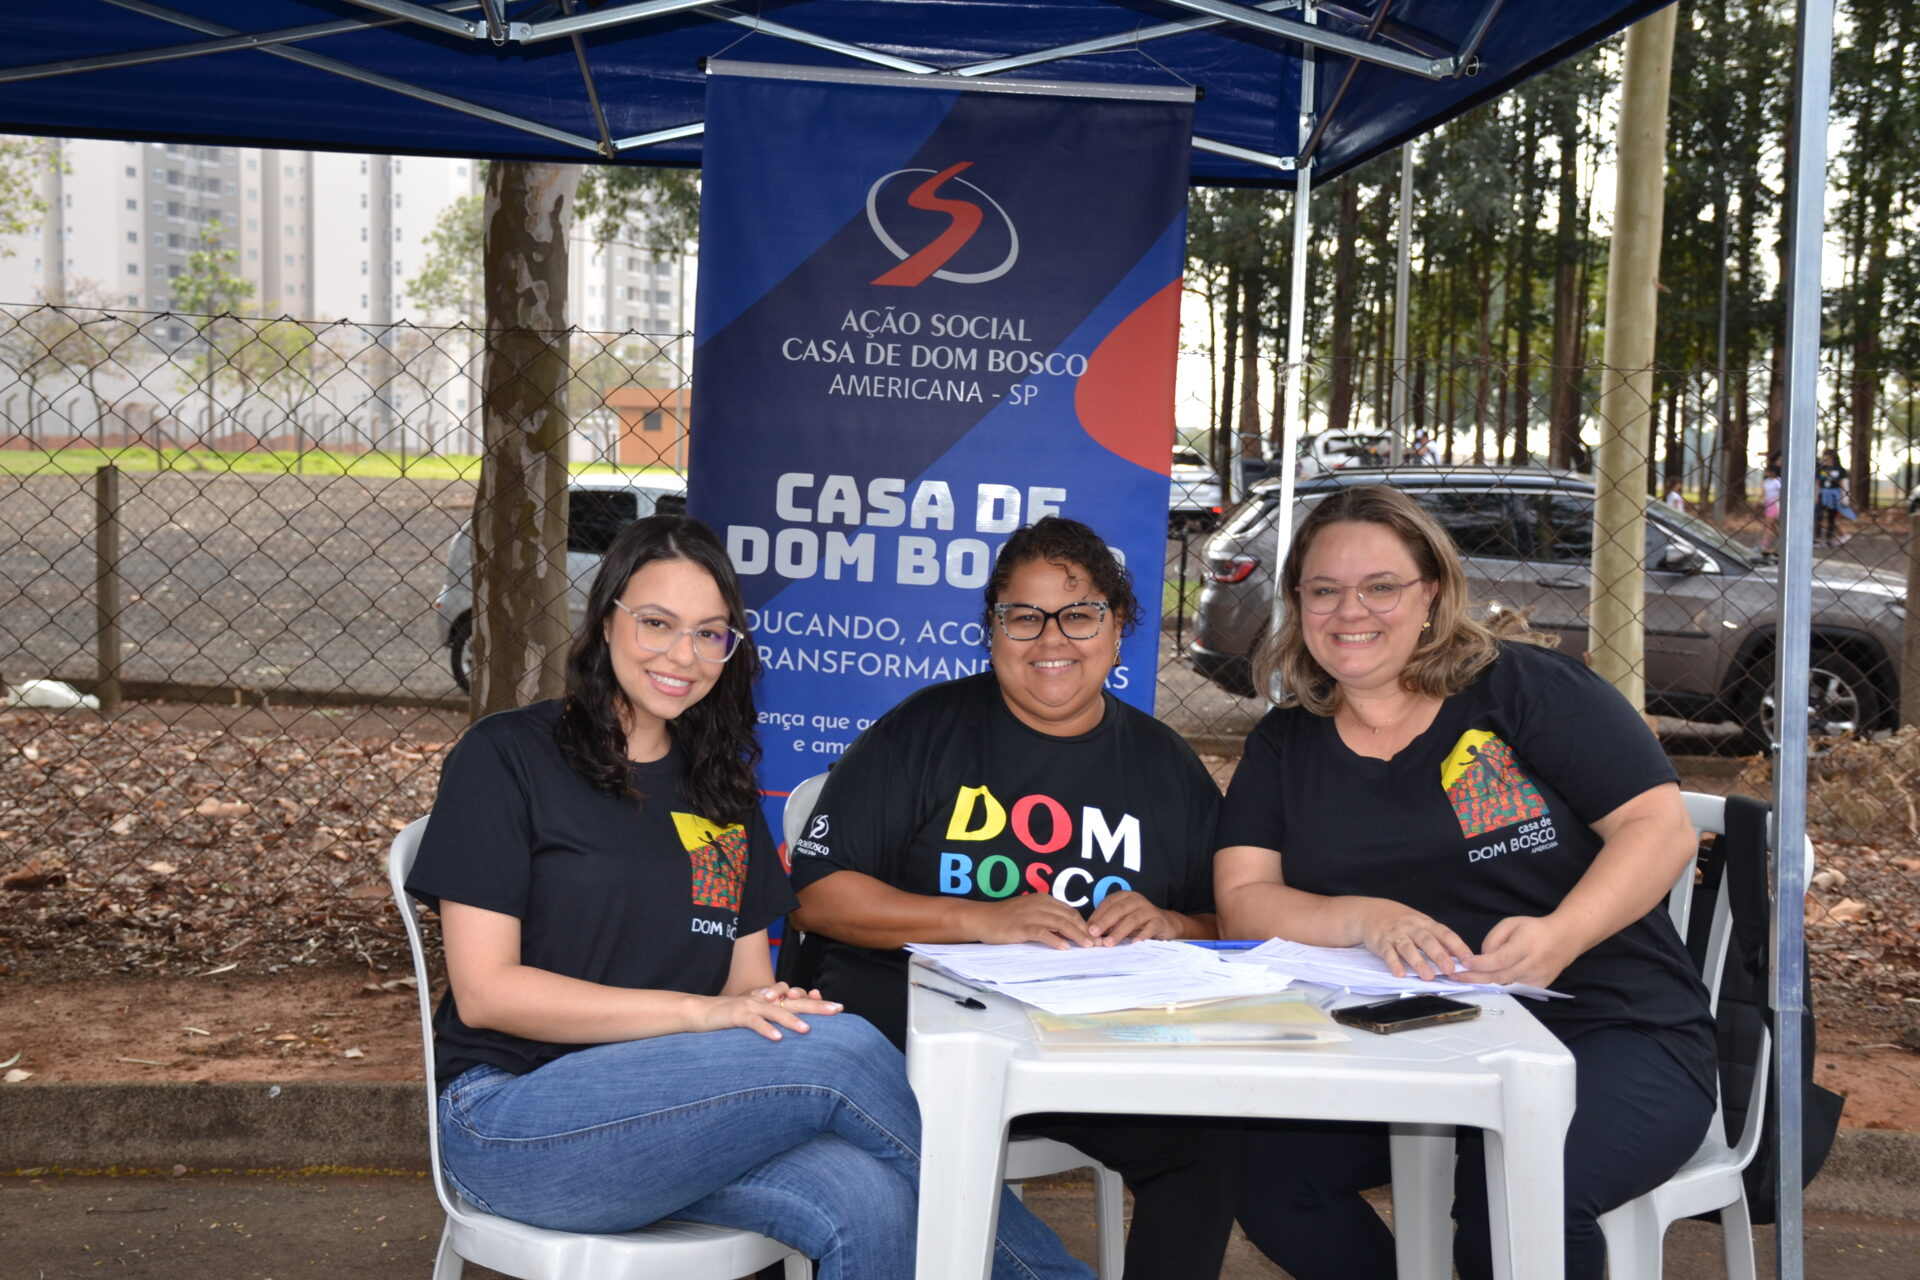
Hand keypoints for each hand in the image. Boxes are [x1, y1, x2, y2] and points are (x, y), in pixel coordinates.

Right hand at [695, 983, 841, 1041]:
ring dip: (792, 1020)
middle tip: (838, 1009)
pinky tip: (777, 1038)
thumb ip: (773, 1018)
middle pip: (794, 1001)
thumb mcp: (755, 1015)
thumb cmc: (730, 1016)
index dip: (817, 1002)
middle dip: (817, 1006)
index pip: (798, 998)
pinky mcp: (737, 1015)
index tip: (837, 1008)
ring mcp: (751, 1005)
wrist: (701, 1011)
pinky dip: (766, 1029)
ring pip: (776, 1011)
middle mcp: (764, 998)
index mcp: (770, 999)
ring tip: (808, 1029)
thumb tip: (792, 1031)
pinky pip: (754, 1022)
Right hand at [963, 894, 1095, 948]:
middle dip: (1085, 930)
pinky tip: (1064, 947)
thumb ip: (1047, 918)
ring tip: (1088, 946)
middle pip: (1069, 917)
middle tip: (1098, 944)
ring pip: (1060, 923)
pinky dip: (1055, 940)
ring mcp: (1030, 914)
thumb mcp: (1030, 913)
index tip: (1095, 937)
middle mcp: (1039, 904)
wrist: (982, 919)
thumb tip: (1068, 932)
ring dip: (1076, 935)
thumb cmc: (1006, 919)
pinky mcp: (1022, 926)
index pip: (1070, 911)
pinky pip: (1042, 932)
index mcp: (1043, 899)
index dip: (1084, 924)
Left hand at [1086, 891, 1181, 944]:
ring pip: (1132, 919)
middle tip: (1093, 933)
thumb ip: (1107, 923)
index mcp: (1124, 896)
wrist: (1164, 923)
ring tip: (1109, 943)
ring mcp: (1148, 909)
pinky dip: (1141, 935)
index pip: (1107, 904)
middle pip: (1118, 909)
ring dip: (1119, 931)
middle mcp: (1135, 900)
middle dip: (1104, 922)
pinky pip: (1150, 927)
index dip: (1096, 916)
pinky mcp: (1158, 921)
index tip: (1087, 929)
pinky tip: (1133, 942)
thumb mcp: (1121, 919)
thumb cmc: (1137, 922)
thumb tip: (1089, 933)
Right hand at [1356, 900, 1471, 980]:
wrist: (1371, 912)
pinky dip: (1394, 964)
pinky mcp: (1381, 942)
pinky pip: (1388, 954)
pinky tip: (1400, 973)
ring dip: (1419, 962)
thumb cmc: (1401, 921)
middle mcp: (1412, 927)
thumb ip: (1438, 939)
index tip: (1469, 960)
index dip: (1458, 947)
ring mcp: (1396, 934)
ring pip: (1408, 948)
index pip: (1445, 934)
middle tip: (1450, 969)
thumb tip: (1458, 956)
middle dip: (1439, 955)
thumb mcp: (1422, 924)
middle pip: (1427, 940)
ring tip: (1428, 976)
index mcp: (1426, 923)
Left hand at [1457, 916, 1577, 988]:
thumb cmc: (1534, 928)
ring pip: (1505, 983)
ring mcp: (1537, 978)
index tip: (1463, 964)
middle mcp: (1532, 965)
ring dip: (1484, 981)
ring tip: (1465, 977)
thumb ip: (1493, 939)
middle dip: (1474, 978)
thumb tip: (1481, 957)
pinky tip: (1486, 978)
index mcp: (1525, 946)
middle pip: (1499, 976)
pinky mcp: (1539, 986)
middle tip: (1454, 977)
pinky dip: (1499, 983)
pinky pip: (1514, 986)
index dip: (1480, 964)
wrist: (1565, 938)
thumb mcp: (1511, 923)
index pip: (1500, 960)